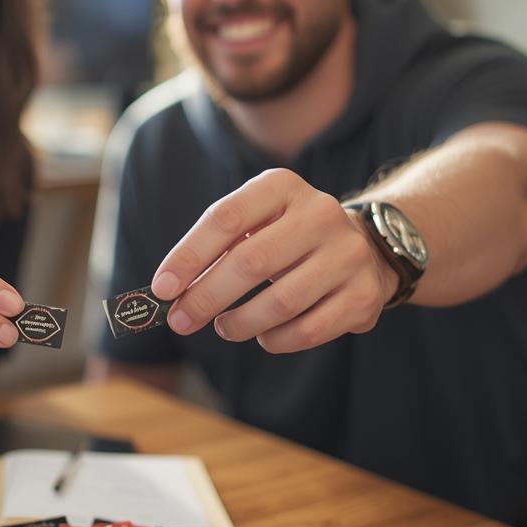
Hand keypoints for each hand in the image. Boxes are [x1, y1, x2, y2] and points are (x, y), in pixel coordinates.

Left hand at [150, 169, 398, 353]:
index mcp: (282, 187)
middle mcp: (320, 213)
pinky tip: (263, 336)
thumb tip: (169, 290)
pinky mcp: (364, 294)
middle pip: (250, 262)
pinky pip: (309, 329)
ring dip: (240, 323)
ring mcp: (347, 254)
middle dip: (206, 297)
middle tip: (181, 320)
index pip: (225, 218)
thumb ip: (216, 247)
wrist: (364, 246)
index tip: (162, 289)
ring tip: (224, 328)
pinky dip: (276, 340)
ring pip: (281, 302)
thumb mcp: (256, 223)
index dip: (188, 256)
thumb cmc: (287, 237)